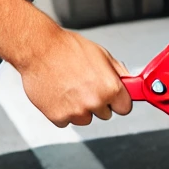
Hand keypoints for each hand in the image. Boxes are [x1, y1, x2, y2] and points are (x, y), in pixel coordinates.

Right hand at [17, 29, 132, 126]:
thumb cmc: (67, 48)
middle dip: (97, 102)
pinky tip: (59, 92)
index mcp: (110, 87)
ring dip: (79, 108)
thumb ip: (118, 73)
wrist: (39, 49)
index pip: (124, 108)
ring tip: (69, 86)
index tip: (112, 96)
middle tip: (84, 84)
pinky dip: (62, 110)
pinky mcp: (58, 117)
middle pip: (104, 114)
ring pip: (85, 119)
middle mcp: (95, 102)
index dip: (117, 100)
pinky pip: (66, 120)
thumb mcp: (101, 54)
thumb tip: (129, 84)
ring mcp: (76, 112)